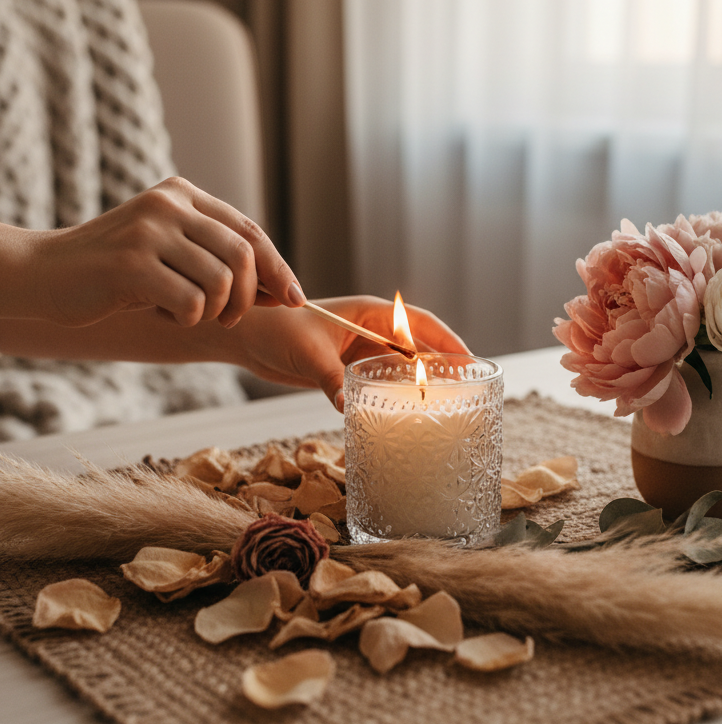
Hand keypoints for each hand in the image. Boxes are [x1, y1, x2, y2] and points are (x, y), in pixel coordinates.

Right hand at [32, 177, 304, 327]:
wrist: (48, 273)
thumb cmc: (122, 272)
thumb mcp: (175, 255)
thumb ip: (222, 262)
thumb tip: (285, 291)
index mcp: (183, 195)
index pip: (249, 232)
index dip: (278, 268)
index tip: (294, 298)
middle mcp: (168, 205)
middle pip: (243, 255)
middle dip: (250, 297)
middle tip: (232, 319)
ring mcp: (148, 231)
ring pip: (221, 281)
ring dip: (217, 311)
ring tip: (191, 314)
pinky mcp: (131, 264)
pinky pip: (191, 302)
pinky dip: (188, 319)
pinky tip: (165, 314)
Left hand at [230, 295, 470, 410]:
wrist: (250, 337)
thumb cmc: (278, 331)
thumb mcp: (308, 352)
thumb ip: (330, 377)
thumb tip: (346, 405)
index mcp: (368, 313)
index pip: (418, 323)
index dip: (446, 339)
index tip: (468, 358)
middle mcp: (371, 329)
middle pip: (418, 344)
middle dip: (443, 363)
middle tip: (467, 388)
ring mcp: (362, 349)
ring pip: (402, 364)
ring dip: (422, 380)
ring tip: (446, 402)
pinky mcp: (350, 368)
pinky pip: (382, 380)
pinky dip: (397, 393)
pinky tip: (408, 410)